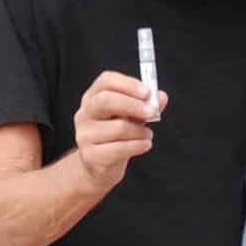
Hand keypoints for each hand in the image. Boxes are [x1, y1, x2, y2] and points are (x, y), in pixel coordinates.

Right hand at [72, 71, 162, 188]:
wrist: (100, 165)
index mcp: (93, 97)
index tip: (147, 93)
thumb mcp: (132, 116)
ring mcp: (84, 135)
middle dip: (133, 105)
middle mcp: (84, 114)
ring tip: (148, 134)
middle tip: (153, 112)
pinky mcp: (90, 156)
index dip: (128, 84)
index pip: (106, 81)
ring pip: (117, 128)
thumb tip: (161, 97)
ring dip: (140, 131)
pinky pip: (118, 149)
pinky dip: (137, 146)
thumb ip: (147, 105)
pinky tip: (144, 145)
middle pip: (105, 101)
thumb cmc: (117, 135)